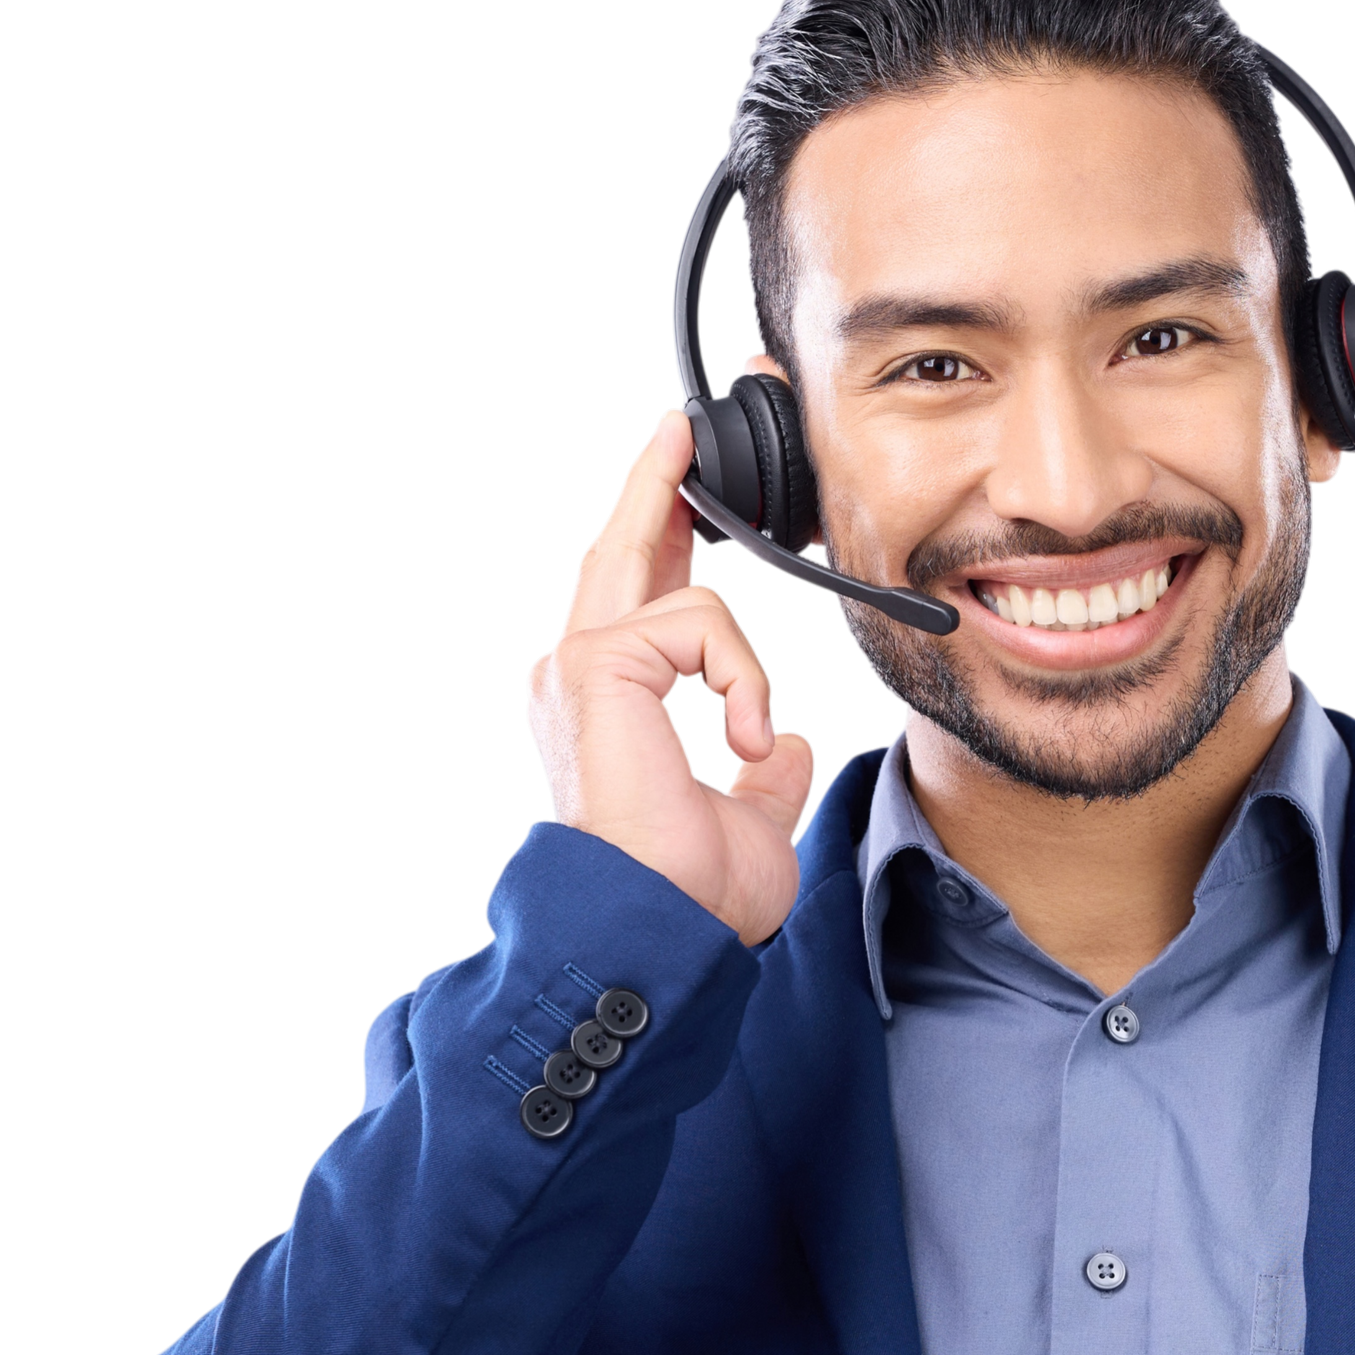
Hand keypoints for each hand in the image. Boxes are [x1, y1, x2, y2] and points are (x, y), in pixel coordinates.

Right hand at [526, 404, 815, 944]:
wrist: (658, 923)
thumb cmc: (691, 892)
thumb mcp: (749, 812)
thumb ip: (756, 760)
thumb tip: (776, 734)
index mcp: (613, 708)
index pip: (639, 603)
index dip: (662, 537)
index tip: (682, 481)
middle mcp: (580, 678)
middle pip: (622, 552)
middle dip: (655, 482)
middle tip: (680, 431)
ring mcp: (578, 667)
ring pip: (689, 596)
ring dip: (743, 668)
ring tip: (739, 747)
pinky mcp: (596, 663)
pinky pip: (699, 619)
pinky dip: (735, 678)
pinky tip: (730, 741)